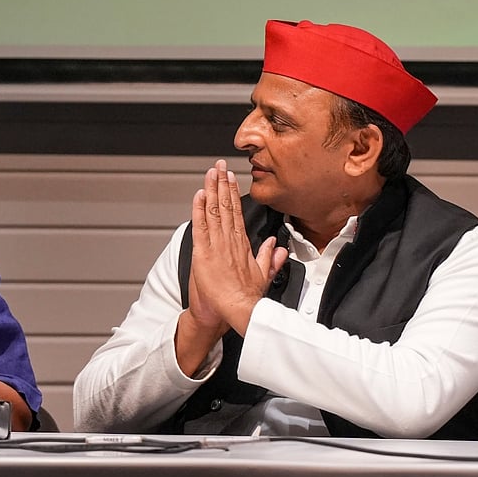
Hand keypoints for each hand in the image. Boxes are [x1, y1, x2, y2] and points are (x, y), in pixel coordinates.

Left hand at [189, 159, 287, 335]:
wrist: (240, 310)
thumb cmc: (248, 298)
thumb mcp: (264, 275)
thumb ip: (270, 258)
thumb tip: (278, 247)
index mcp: (243, 245)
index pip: (237, 212)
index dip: (233, 193)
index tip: (230, 178)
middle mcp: (230, 241)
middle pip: (226, 206)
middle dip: (222, 184)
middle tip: (219, 166)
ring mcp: (217, 245)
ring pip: (214, 211)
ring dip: (212, 190)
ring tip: (210, 172)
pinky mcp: (204, 254)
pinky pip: (201, 227)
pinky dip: (199, 210)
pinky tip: (200, 195)